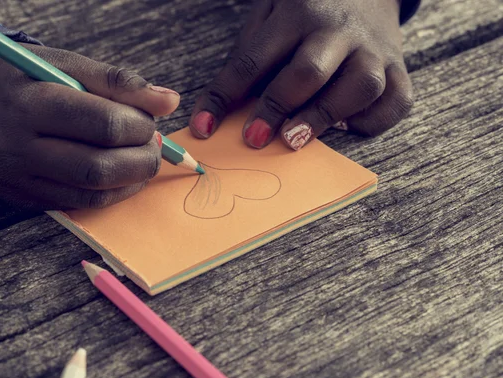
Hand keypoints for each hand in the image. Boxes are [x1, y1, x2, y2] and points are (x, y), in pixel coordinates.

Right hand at [0, 44, 179, 208]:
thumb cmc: (23, 74)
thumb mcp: (67, 64)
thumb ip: (119, 82)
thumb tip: (170, 102)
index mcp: (29, 104)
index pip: (103, 126)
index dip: (139, 127)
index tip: (150, 122)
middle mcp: (16, 147)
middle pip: (98, 168)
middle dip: (141, 161)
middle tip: (153, 147)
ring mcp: (13, 178)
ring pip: (90, 195)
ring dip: (129, 182)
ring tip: (139, 160)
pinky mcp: (16, 197)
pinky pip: (74, 205)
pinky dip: (106, 193)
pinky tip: (117, 175)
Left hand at [189, 0, 413, 149]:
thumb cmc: (307, 8)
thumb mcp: (271, 13)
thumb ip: (252, 54)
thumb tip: (224, 109)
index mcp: (295, 13)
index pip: (252, 60)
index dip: (223, 97)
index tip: (204, 128)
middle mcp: (337, 29)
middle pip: (309, 72)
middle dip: (277, 108)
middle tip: (255, 138)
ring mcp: (373, 48)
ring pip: (360, 86)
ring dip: (326, 117)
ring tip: (296, 139)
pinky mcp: (399, 65)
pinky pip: (397, 100)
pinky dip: (374, 121)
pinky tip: (348, 126)